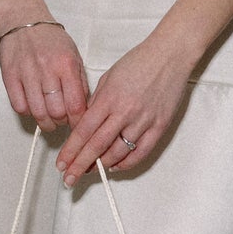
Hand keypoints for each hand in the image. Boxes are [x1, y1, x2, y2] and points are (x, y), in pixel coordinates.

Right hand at [0, 20, 88, 130]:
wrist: (24, 20)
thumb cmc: (51, 39)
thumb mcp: (74, 56)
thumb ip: (80, 82)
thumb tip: (82, 108)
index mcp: (66, 64)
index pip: (75, 104)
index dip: (78, 121)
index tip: (78, 125)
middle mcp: (47, 69)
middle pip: (56, 112)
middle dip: (62, 123)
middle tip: (62, 121)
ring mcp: (26, 73)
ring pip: (37, 112)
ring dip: (45, 122)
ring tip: (49, 120)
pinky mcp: (9, 76)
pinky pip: (19, 106)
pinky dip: (28, 113)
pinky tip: (33, 108)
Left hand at [56, 32, 194, 183]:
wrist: (170, 55)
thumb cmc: (139, 62)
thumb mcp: (108, 77)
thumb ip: (96, 102)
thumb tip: (85, 126)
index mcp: (109, 98)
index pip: (84, 131)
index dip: (71, 151)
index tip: (61, 163)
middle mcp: (125, 112)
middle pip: (97, 146)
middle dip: (80, 165)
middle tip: (69, 179)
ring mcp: (143, 121)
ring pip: (118, 153)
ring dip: (102, 166)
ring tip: (90, 172)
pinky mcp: (159, 126)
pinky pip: (141, 152)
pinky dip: (126, 163)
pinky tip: (115, 166)